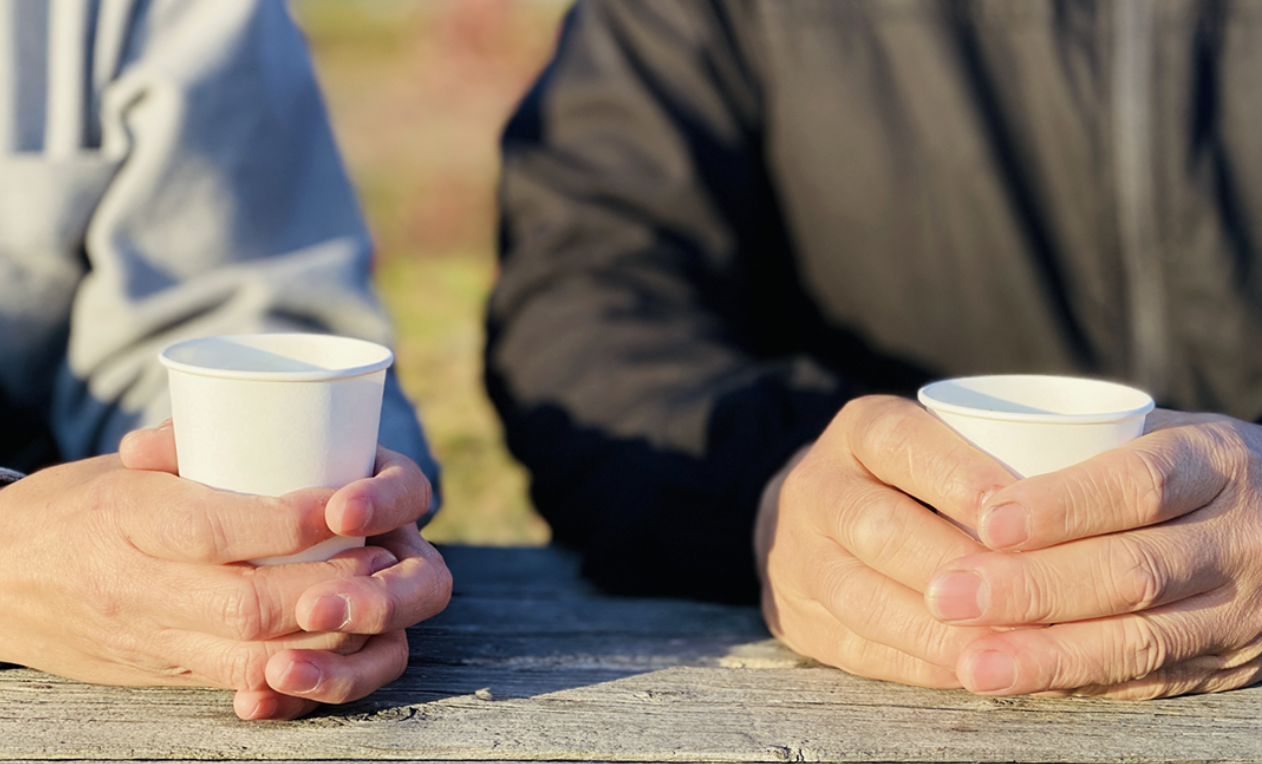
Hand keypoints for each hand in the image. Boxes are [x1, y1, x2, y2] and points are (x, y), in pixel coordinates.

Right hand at [0, 422, 449, 721]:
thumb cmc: (78, 505)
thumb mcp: (127, 467)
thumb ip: (197, 447)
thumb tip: (279, 414)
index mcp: (127, 517)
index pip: (216, 526)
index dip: (291, 521)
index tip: (344, 504)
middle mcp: (137, 585)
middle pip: (247, 604)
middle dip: (329, 589)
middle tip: (381, 559)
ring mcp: (151, 637)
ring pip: (252, 657)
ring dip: (328, 640)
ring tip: (375, 604)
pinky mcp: (166, 671)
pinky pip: (238, 684)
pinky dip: (296, 677)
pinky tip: (339, 652)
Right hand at [756, 395, 1017, 686]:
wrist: (819, 519)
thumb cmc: (919, 481)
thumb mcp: (944, 444)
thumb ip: (999, 462)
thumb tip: (1084, 502)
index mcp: (858, 431)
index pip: (902, 443)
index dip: (960, 477)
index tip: (1018, 516)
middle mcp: (816, 487)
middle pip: (880, 528)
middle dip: (957, 567)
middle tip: (1027, 596)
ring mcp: (797, 556)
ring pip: (864, 599)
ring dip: (941, 630)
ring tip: (1009, 649)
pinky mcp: (798, 618)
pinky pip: (860, 650)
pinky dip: (923, 666)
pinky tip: (975, 672)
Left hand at [924, 409, 1261, 697]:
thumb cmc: (1193, 470)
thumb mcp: (1162, 435)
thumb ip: (1083, 449)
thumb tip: (962, 464)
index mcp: (1215, 464)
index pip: (1138, 484)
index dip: (1062, 506)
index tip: (989, 522)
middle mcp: (1238, 538)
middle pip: (1131, 570)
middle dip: (1031, 589)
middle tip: (950, 595)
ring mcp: (1240, 609)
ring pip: (1141, 640)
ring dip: (1048, 656)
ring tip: (975, 662)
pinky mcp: (1229, 663)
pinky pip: (1149, 680)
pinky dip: (1079, 683)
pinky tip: (1021, 684)